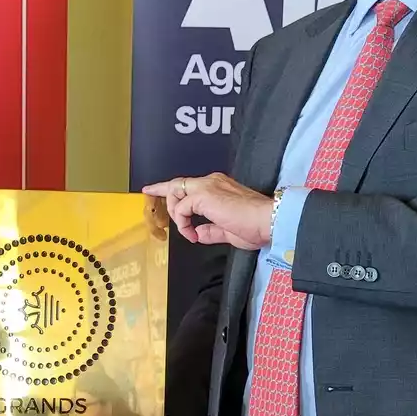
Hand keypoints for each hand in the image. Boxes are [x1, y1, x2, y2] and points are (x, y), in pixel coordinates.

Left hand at [141, 174, 273, 249]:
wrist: (268, 221)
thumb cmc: (255, 226)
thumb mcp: (228, 231)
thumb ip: (211, 231)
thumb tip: (199, 232)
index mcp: (218, 186)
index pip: (189, 184)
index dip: (169, 188)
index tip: (152, 189)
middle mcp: (211, 181)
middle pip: (177, 183)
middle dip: (161, 191)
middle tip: (148, 194)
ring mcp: (207, 186)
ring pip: (175, 192)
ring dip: (176, 213)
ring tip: (188, 230)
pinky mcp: (204, 195)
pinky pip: (181, 209)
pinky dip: (182, 223)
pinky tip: (192, 234)